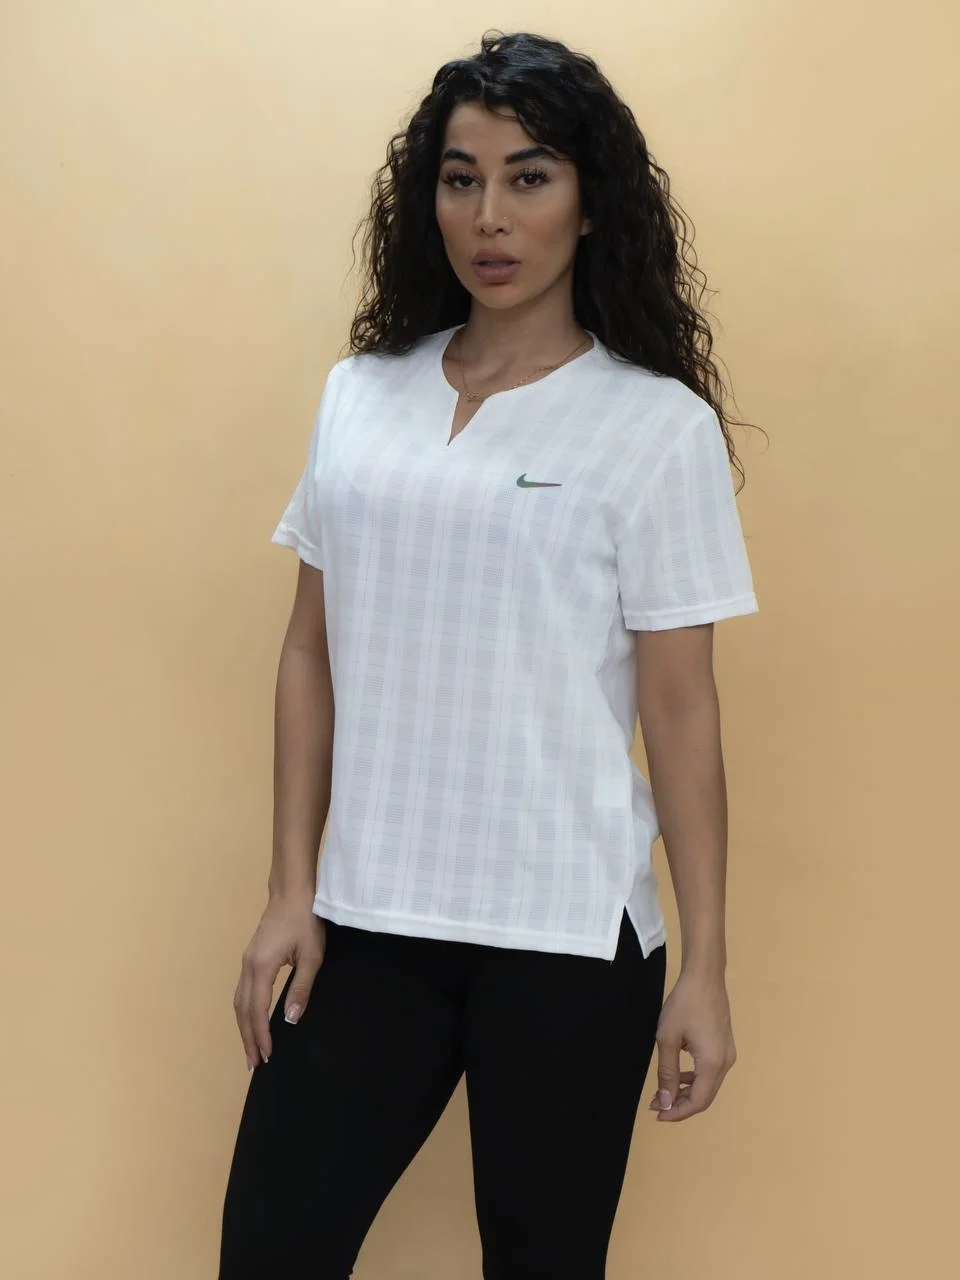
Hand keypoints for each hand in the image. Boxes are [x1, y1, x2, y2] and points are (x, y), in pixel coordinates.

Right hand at [233, 891, 325, 1071]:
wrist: (293, 892)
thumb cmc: (305, 920)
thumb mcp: (312, 956)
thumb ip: (301, 988)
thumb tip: (290, 1019)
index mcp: (261, 966)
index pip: (257, 1010)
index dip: (260, 1035)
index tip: (266, 1056)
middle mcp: (248, 966)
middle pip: (242, 1010)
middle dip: (247, 1038)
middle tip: (253, 1064)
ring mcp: (246, 961)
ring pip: (239, 1001)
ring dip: (243, 1027)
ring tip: (250, 1049)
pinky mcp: (251, 957)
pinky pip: (242, 991)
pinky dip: (244, 1011)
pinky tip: (251, 1021)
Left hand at [648, 968, 735, 1121]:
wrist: (704, 977)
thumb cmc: (684, 1005)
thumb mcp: (667, 1039)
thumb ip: (667, 1073)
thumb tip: (665, 1102)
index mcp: (712, 1064)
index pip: (697, 1102)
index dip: (677, 1112)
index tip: (657, 1114)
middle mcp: (725, 1063)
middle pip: (705, 1097)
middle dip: (680, 1104)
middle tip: (656, 1104)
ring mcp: (728, 1054)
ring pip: (708, 1085)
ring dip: (686, 1092)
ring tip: (662, 1092)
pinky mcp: (725, 1046)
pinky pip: (710, 1072)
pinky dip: (694, 1079)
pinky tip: (677, 1074)